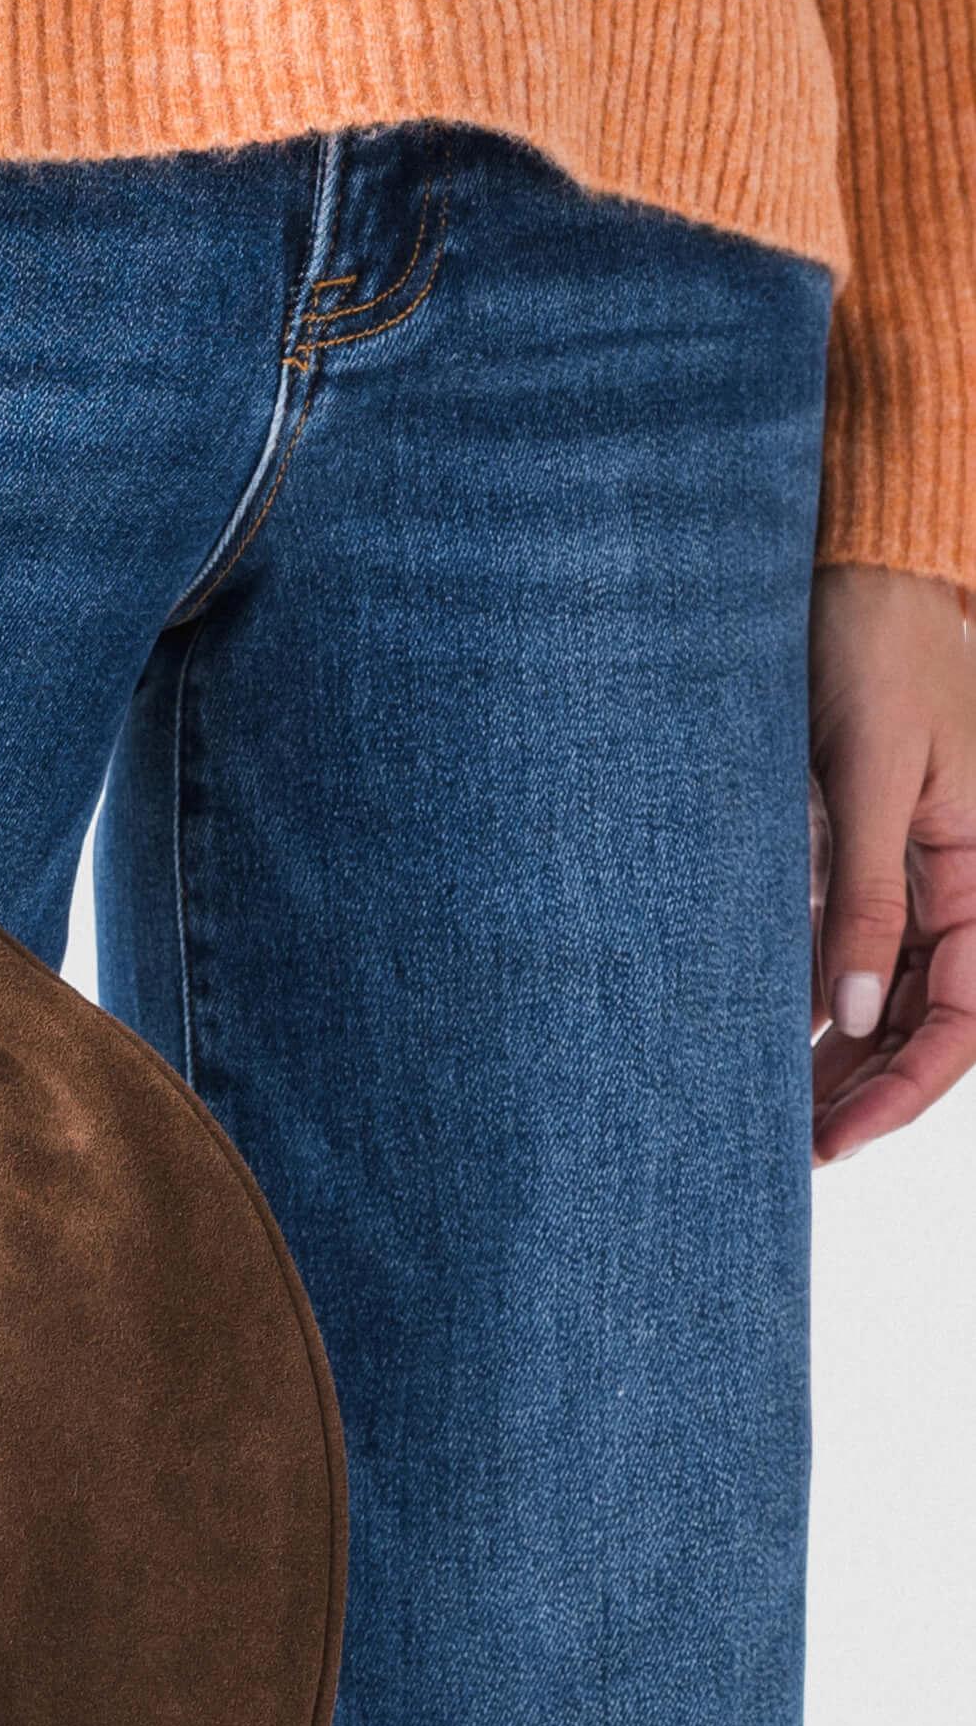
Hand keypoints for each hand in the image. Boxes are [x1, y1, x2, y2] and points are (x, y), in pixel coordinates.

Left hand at [807, 564, 975, 1163]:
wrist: (856, 575)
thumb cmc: (876, 656)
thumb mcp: (869, 779)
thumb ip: (863, 898)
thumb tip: (850, 1017)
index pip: (963, 1020)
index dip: (904, 1090)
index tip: (837, 1141)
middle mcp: (959, 885)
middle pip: (925, 1022)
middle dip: (866, 1090)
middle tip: (791, 1150)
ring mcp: (913, 871)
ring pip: (886, 993)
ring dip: (839, 1055)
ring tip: (773, 1113)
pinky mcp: (864, 850)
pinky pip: (850, 944)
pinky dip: (814, 995)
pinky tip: (768, 1033)